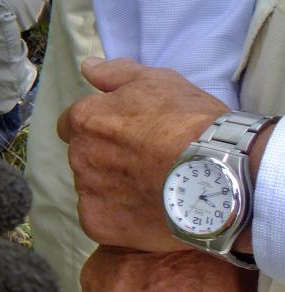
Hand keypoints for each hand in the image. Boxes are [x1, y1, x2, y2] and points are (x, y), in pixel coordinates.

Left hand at [58, 57, 227, 250]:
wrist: (218, 173)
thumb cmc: (187, 121)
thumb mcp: (156, 81)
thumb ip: (114, 74)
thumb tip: (87, 67)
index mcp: (83, 120)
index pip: (72, 124)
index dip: (98, 128)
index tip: (124, 135)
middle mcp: (77, 156)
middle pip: (84, 157)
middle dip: (106, 158)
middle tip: (145, 161)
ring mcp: (86, 192)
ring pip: (93, 189)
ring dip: (113, 188)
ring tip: (152, 187)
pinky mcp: (98, 224)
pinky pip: (101, 219)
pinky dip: (119, 217)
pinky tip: (148, 210)